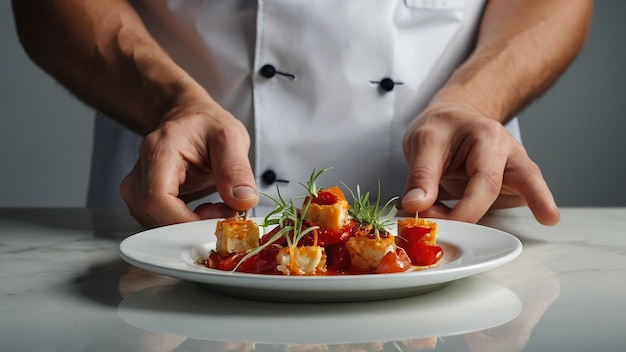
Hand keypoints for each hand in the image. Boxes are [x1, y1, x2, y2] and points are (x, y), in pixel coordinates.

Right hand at [120, 99, 257, 227]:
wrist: (189, 118)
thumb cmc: (206, 125)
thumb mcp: (230, 137)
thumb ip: (236, 169)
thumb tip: (243, 201)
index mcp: (158, 151)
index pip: (158, 200)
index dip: (186, 220)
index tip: (217, 222)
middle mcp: (140, 171)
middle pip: (154, 216)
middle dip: (193, 224)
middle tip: (225, 211)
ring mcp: (139, 188)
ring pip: (157, 224)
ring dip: (192, 224)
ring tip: (218, 206)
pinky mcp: (146, 200)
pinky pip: (163, 223)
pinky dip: (188, 223)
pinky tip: (206, 209)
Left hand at [400, 102, 559, 224]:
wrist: (452, 119)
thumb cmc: (442, 128)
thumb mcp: (423, 142)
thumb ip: (420, 175)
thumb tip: (416, 207)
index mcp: (487, 138)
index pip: (483, 180)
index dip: (466, 210)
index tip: (441, 226)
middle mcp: (507, 152)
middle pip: (524, 177)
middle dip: (534, 197)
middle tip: (549, 216)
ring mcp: (513, 168)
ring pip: (529, 186)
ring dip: (537, 202)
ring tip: (550, 216)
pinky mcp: (510, 184)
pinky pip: (512, 199)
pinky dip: (502, 215)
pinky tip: (499, 227)